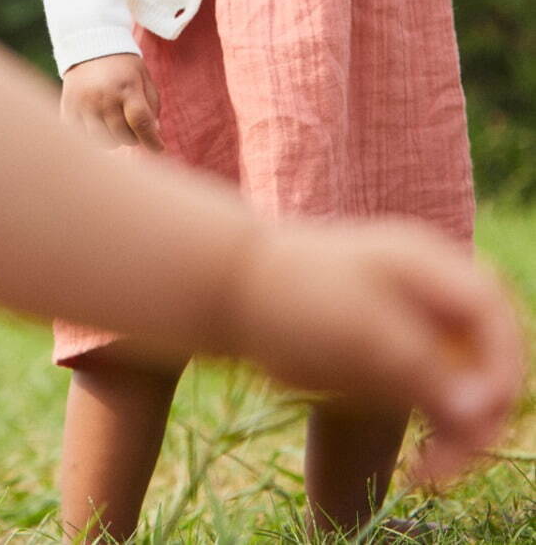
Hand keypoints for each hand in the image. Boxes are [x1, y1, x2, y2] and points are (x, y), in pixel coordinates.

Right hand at [61, 53, 161, 151]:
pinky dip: (91, 134)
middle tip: (131, 127)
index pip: (141, 122)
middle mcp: (104, 96)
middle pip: (122, 136)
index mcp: (127, 87)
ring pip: (102, 141)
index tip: (158, 148)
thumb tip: (154, 134)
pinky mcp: (68, 107)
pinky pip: (81, 135)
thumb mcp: (144, 79)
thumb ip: (152, 106)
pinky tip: (96, 122)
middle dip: (132, 137)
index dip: (152, 141)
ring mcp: (83, 103)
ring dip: (112, 138)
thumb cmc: (123, 67)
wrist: (90, 46)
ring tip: (113, 125)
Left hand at [224, 218, 524, 485]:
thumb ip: (426, 367)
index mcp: (426, 264)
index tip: (483, 412)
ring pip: (468, 389)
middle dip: (485, 409)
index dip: (503, 362)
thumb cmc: (296, 297)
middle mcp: (430, 295)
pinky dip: (437, 436)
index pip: (492, 310)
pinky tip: (416, 468)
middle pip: (488, 356)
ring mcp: (415, 328)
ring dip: (462, 434)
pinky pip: (436, 403)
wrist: (234, 291)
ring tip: (427, 473)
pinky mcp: (395, 360)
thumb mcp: (364, 331)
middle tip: (451, 460)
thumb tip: (482, 408)